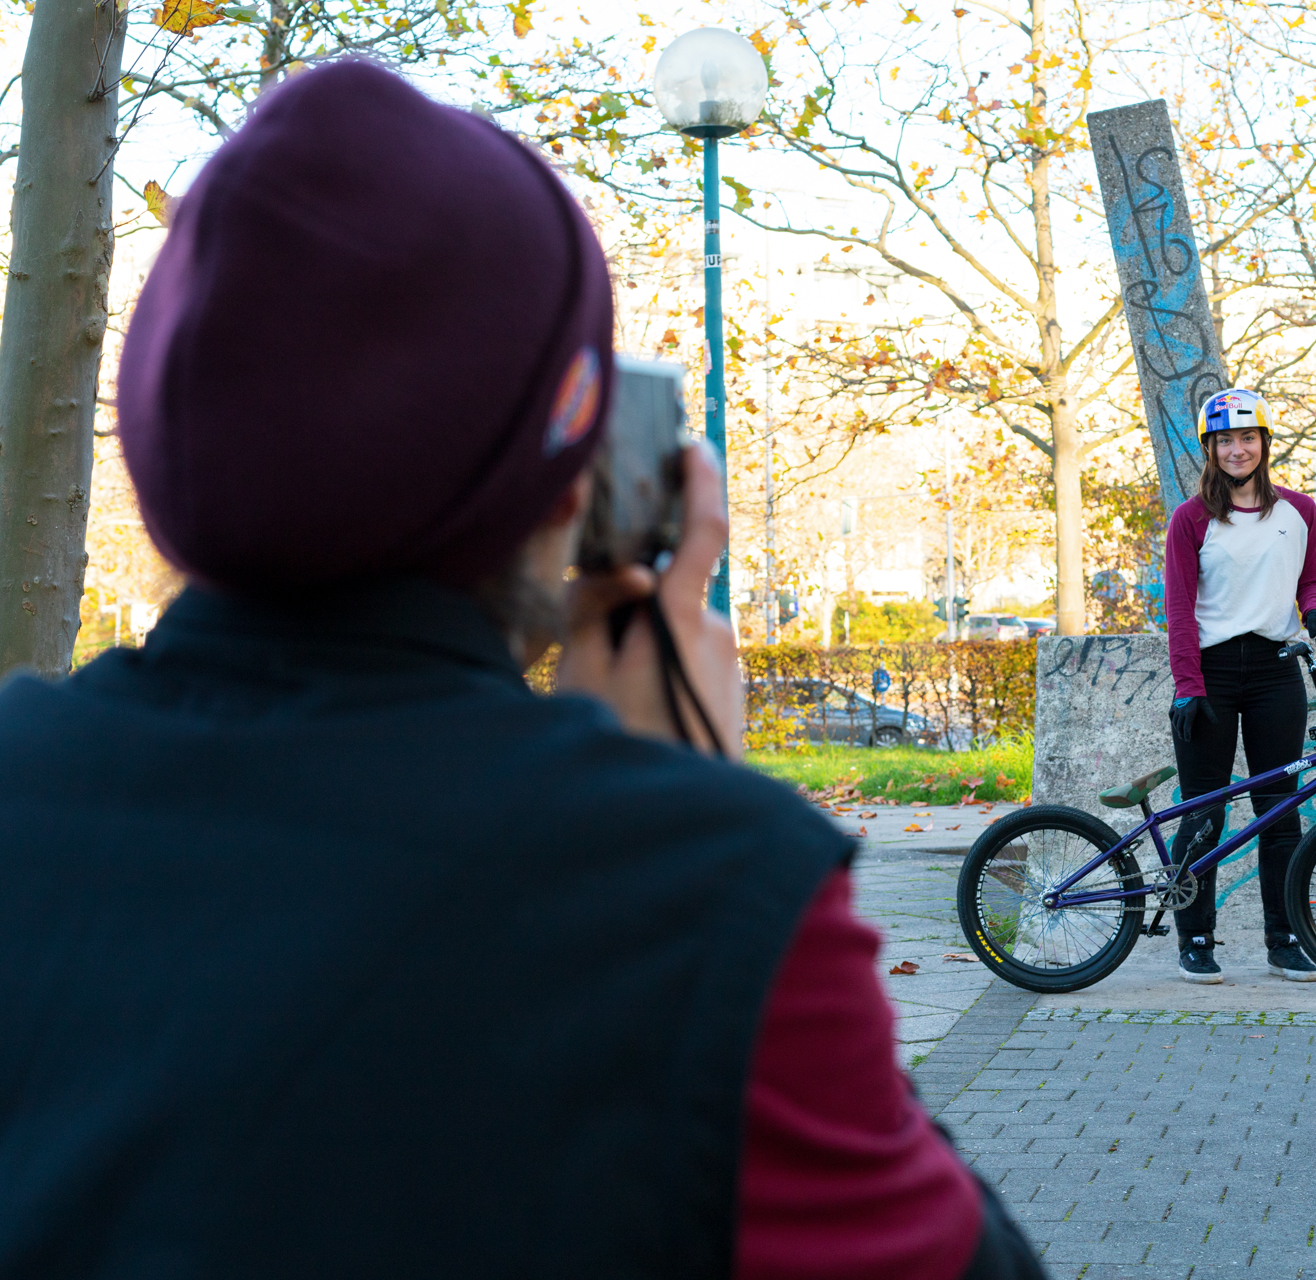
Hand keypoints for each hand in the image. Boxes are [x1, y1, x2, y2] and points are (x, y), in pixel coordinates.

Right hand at [558, 443, 741, 757]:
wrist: (680, 824)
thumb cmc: (619, 746)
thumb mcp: (582, 673)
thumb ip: (596, 609)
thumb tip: (629, 573)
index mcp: (680, 616)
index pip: (704, 531)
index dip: (701, 483)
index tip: (693, 448)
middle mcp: (716, 629)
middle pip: (664, 589)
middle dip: (629, 608)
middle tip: (596, 664)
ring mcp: (729, 658)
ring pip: (673, 625)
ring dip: (643, 645)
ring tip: (619, 706)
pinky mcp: (732, 682)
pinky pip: (688, 655)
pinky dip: (661, 667)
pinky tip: (644, 717)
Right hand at [1170, 695, 1214, 743]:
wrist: (1190, 686)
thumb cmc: (1199, 696)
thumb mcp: (1205, 705)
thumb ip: (1210, 714)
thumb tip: (1217, 722)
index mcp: (1189, 713)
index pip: (1187, 728)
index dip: (1187, 735)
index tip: (1188, 740)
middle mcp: (1181, 712)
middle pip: (1180, 727)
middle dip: (1182, 734)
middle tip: (1184, 738)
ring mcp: (1176, 709)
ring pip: (1175, 722)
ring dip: (1177, 729)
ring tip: (1179, 733)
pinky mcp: (1173, 706)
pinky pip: (1170, 715)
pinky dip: (1172, 720)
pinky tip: (1174, 723)